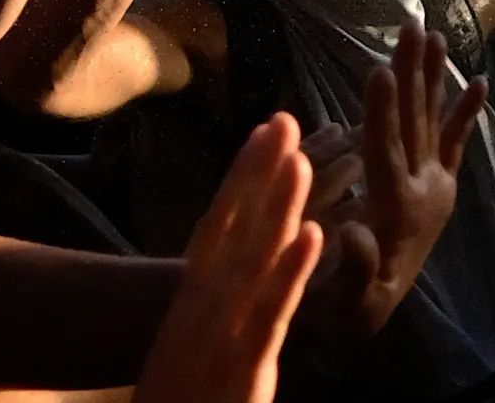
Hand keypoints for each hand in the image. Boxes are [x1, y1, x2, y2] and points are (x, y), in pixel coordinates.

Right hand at [135, 113, 324, 402]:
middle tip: (283, 119)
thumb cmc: (180, 398)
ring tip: (301, 159)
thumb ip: (213, 303)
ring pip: (255, 259)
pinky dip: (290, 272)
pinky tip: (314, 236)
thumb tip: (228, 270)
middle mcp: (204, 306)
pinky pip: (272, 311)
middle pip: (234, 228)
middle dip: (258, 173)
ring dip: (277, 206)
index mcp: (195, 299)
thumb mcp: (193, 343)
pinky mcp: (245, 363)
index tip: (263, 130)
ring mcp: (222, 331)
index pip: (220, 225)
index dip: (242, 177)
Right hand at [296, 26, 486, 353]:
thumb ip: (355, 270)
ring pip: (431, 122)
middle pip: (414, 123)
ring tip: (439, 38)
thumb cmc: (346, 311)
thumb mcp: (346, 301)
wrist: (375, 320)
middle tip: (413, 27)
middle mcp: (421, 191)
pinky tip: (479, 82)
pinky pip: (454, 146)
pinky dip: (465, 115)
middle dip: (411, 74)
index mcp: (393, 210)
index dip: (380, 112)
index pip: (385, 151)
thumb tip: (354, 233)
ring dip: (433, 79)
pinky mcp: (440, 191)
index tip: (379, 69)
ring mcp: (434, 188)